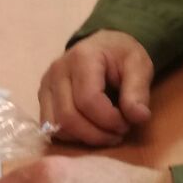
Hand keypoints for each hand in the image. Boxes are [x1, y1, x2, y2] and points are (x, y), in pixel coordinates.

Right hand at [37, 31, 153, 146]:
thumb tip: (139, 117)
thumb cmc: (121, 55)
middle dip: (96, 134)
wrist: (104, 45)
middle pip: (68, 117)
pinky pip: (50, 127)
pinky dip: (71, 136)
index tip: (127, 124)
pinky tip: (90, 131)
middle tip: (118, 133)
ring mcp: (46, 85)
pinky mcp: (43, 98)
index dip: (109, 120)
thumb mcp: (139, 65)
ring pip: (56, 126)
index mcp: (82, 58)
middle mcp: (58, 71)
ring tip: (106, 133)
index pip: (88, 100)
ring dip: (83, 138)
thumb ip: (138, 91)